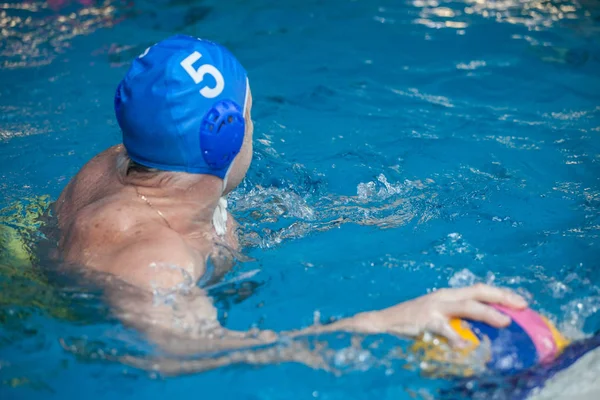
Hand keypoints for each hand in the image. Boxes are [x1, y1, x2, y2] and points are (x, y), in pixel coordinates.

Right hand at [350, 284, 527, 345]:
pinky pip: (445, 329)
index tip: (521, 301)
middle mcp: (444, 296)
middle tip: (523, 306)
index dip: (500, 292)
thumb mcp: (438, 316)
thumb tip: (481, 331)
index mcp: (449, 294)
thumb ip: (456, 320)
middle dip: (501, 296)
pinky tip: (467, 347)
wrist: (385, 321)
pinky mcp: (426, 320)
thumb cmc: (414, 321)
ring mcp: (435, 307)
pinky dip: (458, 338)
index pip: (479, 289)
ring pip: (466, 306)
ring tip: (505, 322)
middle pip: (477, 291)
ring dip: (487, 313)